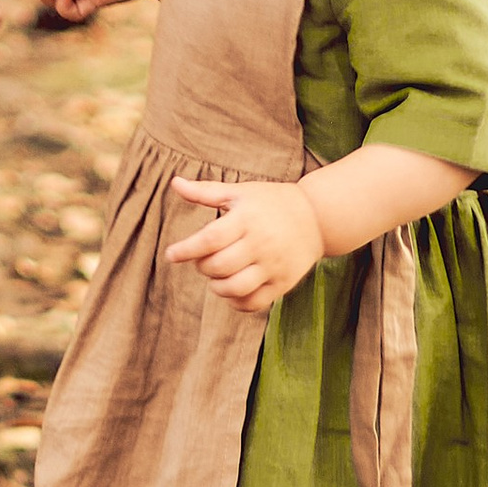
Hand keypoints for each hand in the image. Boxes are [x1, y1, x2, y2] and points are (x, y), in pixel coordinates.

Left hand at [163, 175, 323, 316]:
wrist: (317, 217)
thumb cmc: (271, 201)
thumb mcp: (240, 191)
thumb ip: (206, 192)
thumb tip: (174, 183)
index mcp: (248, 219)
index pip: (210, 239)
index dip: (186, 249)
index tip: (171, 254)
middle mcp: (262, 243)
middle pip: (220, 266)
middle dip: (202, 266)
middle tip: (201, 259)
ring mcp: (274, 266)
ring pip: (235, 288)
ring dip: (216, 286)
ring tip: (215, 275)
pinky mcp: (283, 283)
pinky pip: (254, 303)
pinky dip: (235, 302)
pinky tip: (230, 289)